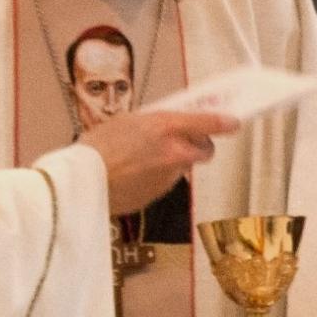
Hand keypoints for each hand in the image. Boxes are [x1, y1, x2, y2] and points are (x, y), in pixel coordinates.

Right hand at [79, 111, 237, 214]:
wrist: (83, 182)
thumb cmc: (97, 148)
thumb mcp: (127, 121)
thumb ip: (153, 122)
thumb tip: (165, 124)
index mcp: (165, 127)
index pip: (208, 122)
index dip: (225, 122)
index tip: (233, 122)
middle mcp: (174, 152)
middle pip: (205, 150)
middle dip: (200, 145)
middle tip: (186, 140)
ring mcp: (168, 177)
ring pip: (184, 167)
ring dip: (173, 162)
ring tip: (143, 158)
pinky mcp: (159, 195)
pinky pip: (165, 182)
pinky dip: (157, 177)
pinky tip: (134, 174)